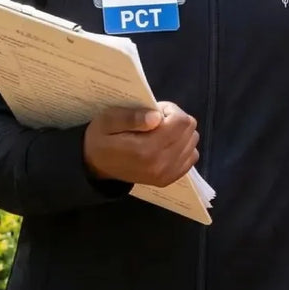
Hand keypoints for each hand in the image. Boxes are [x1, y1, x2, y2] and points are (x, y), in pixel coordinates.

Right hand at [83, 101, 199, 186]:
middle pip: (190, 130)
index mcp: (146, 149)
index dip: (171, 110)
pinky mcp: (169, 179)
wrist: (96, 165)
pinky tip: (166, 144)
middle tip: (155, 121)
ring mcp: (166, 174)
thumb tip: (157, 117)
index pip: (181, 122)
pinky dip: (183, 146)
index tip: (155, 111)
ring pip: (192, 142)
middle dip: (175, 119)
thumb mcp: (108, 120)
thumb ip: (132, 117)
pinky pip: (191, 156)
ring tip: (159, 133)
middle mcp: (160, 164)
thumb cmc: (102, 138)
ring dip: (180, 133)